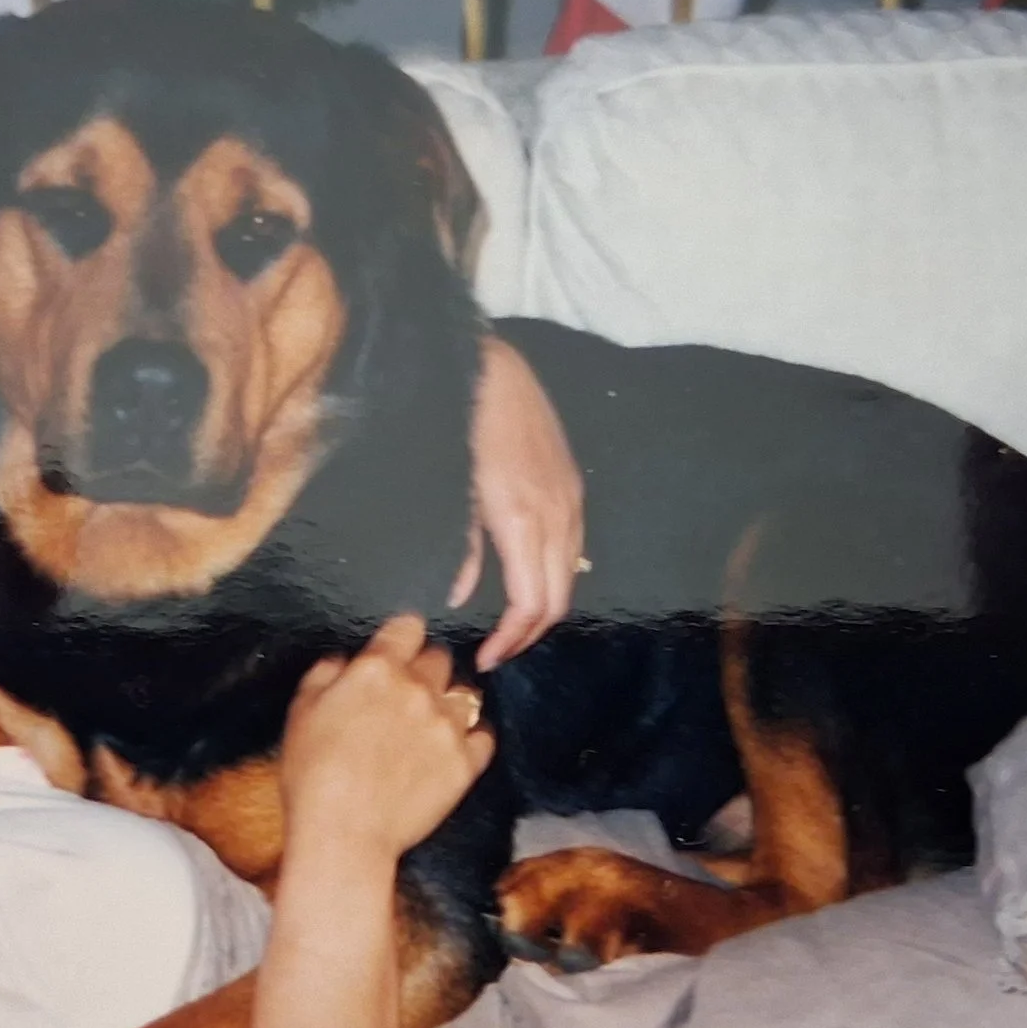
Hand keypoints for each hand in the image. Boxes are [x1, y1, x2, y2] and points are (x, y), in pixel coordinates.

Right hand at [281, 616, 493, 866]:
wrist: (343, 834)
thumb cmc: (313, 777)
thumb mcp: (300, 713)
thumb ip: (324, 676)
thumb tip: (342, 663)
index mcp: (376, 670)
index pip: (408, 627)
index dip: (402, 637)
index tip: (398, 649)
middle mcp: (418, 689)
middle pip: (439, 658)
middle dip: (424, 672)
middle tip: (406, 698)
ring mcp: (447, 726)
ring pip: (464, 695)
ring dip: (449, 704)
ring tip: (430, 727)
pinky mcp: (466, 763)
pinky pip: (483, 737)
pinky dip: (471, 740)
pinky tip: (451, 751)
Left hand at [453, 335, 583, 672]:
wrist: (489, 370)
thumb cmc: (462, 429)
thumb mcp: (453, 495)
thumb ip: (464, 550)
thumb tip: (460, 597)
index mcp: (523, 523)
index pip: (531, 605)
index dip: (511, 640)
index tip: (487, 657)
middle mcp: (557, 516)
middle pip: (557, 600)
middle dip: (529, 634)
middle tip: (499, 650)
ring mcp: (570, 500)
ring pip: (569, 576)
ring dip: (544, 607)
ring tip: (512, 623)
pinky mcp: (572, 486)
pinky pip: (572, 547)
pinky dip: (554, 575)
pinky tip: (529, 578)